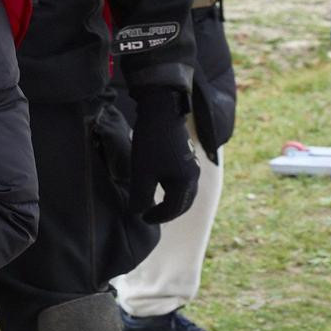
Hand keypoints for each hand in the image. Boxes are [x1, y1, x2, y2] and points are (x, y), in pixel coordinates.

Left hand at [127, 90, 198, 223]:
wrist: (161, 112)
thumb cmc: (152, 143)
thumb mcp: (142, 172)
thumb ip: (141, 196)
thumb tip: (137, 213)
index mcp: (186, 183)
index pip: (173, 209)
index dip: (157, 216)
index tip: (142, 219)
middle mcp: (193, 176)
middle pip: (183, 202)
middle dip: (168, 212)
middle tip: (151, 216)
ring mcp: (191, 165)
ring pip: (184, 191)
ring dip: (172, 201)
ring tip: (156, 205)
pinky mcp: (185, 156)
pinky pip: (182, 180)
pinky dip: (173, 189)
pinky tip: (160, 185)